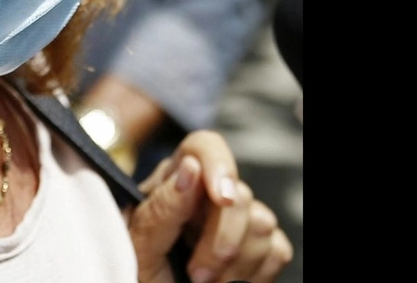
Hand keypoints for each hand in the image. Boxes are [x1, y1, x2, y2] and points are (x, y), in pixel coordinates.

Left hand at [125, 130, 292, 282]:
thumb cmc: (140, 270)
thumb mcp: (139, 243)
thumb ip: (162, 208)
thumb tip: (191, 168)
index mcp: (173, 179)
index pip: (203, 147)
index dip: (219, 164)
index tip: (221, 199)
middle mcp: (209, 192)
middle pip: (239, 194)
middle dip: (222, 241)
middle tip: (197, 275)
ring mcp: (237, 219)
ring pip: (262, 223)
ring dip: (237, 262)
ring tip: (206, 282)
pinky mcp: (259, 247)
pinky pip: (277, 249)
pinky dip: (256, 274)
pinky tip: (229, 282)